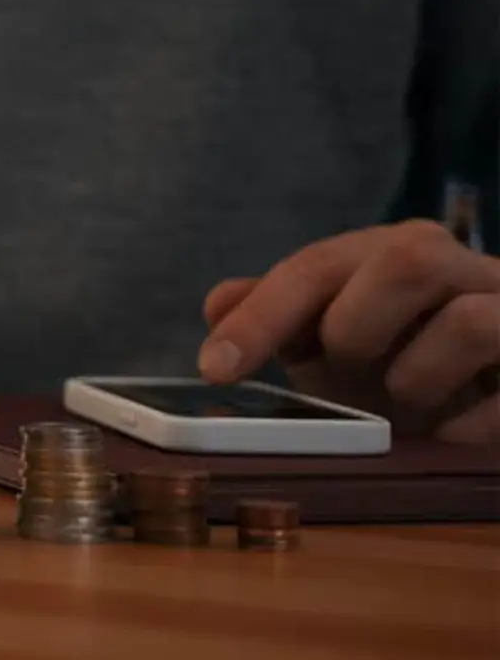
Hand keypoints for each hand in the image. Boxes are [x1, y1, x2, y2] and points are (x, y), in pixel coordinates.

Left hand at [198, 219, 499, 442]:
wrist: (497, 386)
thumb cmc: (408, 358)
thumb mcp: (336, 338)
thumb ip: (280, 316)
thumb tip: (217, 303)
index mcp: (395, 251)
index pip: (318, 265)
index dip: (262, 315)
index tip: (215, 367)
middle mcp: (462, 267)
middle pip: (408, 260)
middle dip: (355, 327)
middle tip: (344, 369)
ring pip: (470, 322)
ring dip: (417, 378)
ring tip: (407, 401)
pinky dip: (465, 427)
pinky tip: (447, 434)